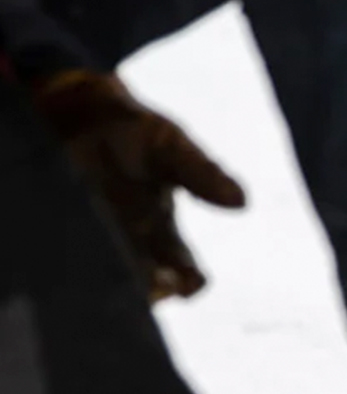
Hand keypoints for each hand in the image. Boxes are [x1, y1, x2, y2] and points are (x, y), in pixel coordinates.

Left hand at [32, 69, 245, 300]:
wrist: (70, 105)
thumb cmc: (128, 127)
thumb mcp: (170, 145)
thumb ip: (200, 173)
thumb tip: (242, 202)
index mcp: (162, 232)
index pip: (184, 271)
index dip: (187, 282)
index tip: (183, 280)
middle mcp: (129, 244)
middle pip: (146, 283)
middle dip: (150, 288)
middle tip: (150, 284)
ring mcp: (92, 238)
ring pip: (107, 276)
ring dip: (115, 281)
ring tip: (115, 273)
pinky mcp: (56, 229)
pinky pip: (67, 256)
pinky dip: (73, 264)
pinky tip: (77, 256)